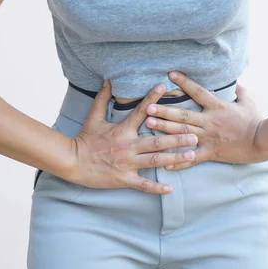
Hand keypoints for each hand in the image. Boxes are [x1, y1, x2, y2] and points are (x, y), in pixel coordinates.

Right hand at [70, 79, 198, 193]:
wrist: (72, 161)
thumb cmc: (84, 139)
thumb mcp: (93, 117)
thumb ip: (103, 98)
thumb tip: (108, 79)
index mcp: (123, 130)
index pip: (141, 111)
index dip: (152, 98)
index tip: (164, 87)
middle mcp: (128, 146)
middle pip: (157, 141)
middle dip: (177, 137)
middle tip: (195, 134)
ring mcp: (127, 164)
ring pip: (155, 161)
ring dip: (174, 158)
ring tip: (191, 155)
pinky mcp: (124, 179)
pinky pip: (143, 185)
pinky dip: (157, 188)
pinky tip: (171, 188)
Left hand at [145, 71, 266, 170]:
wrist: (262, 141)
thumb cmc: (257, 120)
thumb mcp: (249, 101)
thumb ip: (240, 91)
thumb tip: (236, 83)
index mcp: (217, 107)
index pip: (198, 92)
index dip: (184, 82)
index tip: (170, 74)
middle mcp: (209, 122)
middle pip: (183, 115)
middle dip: (164, 111)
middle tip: (148, 107)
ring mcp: (209, 138)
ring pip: (182, 133)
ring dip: (165, 129)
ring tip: (149, 125)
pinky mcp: (211, 152)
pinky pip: (192, 158)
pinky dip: (179, 161)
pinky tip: (165, 163)